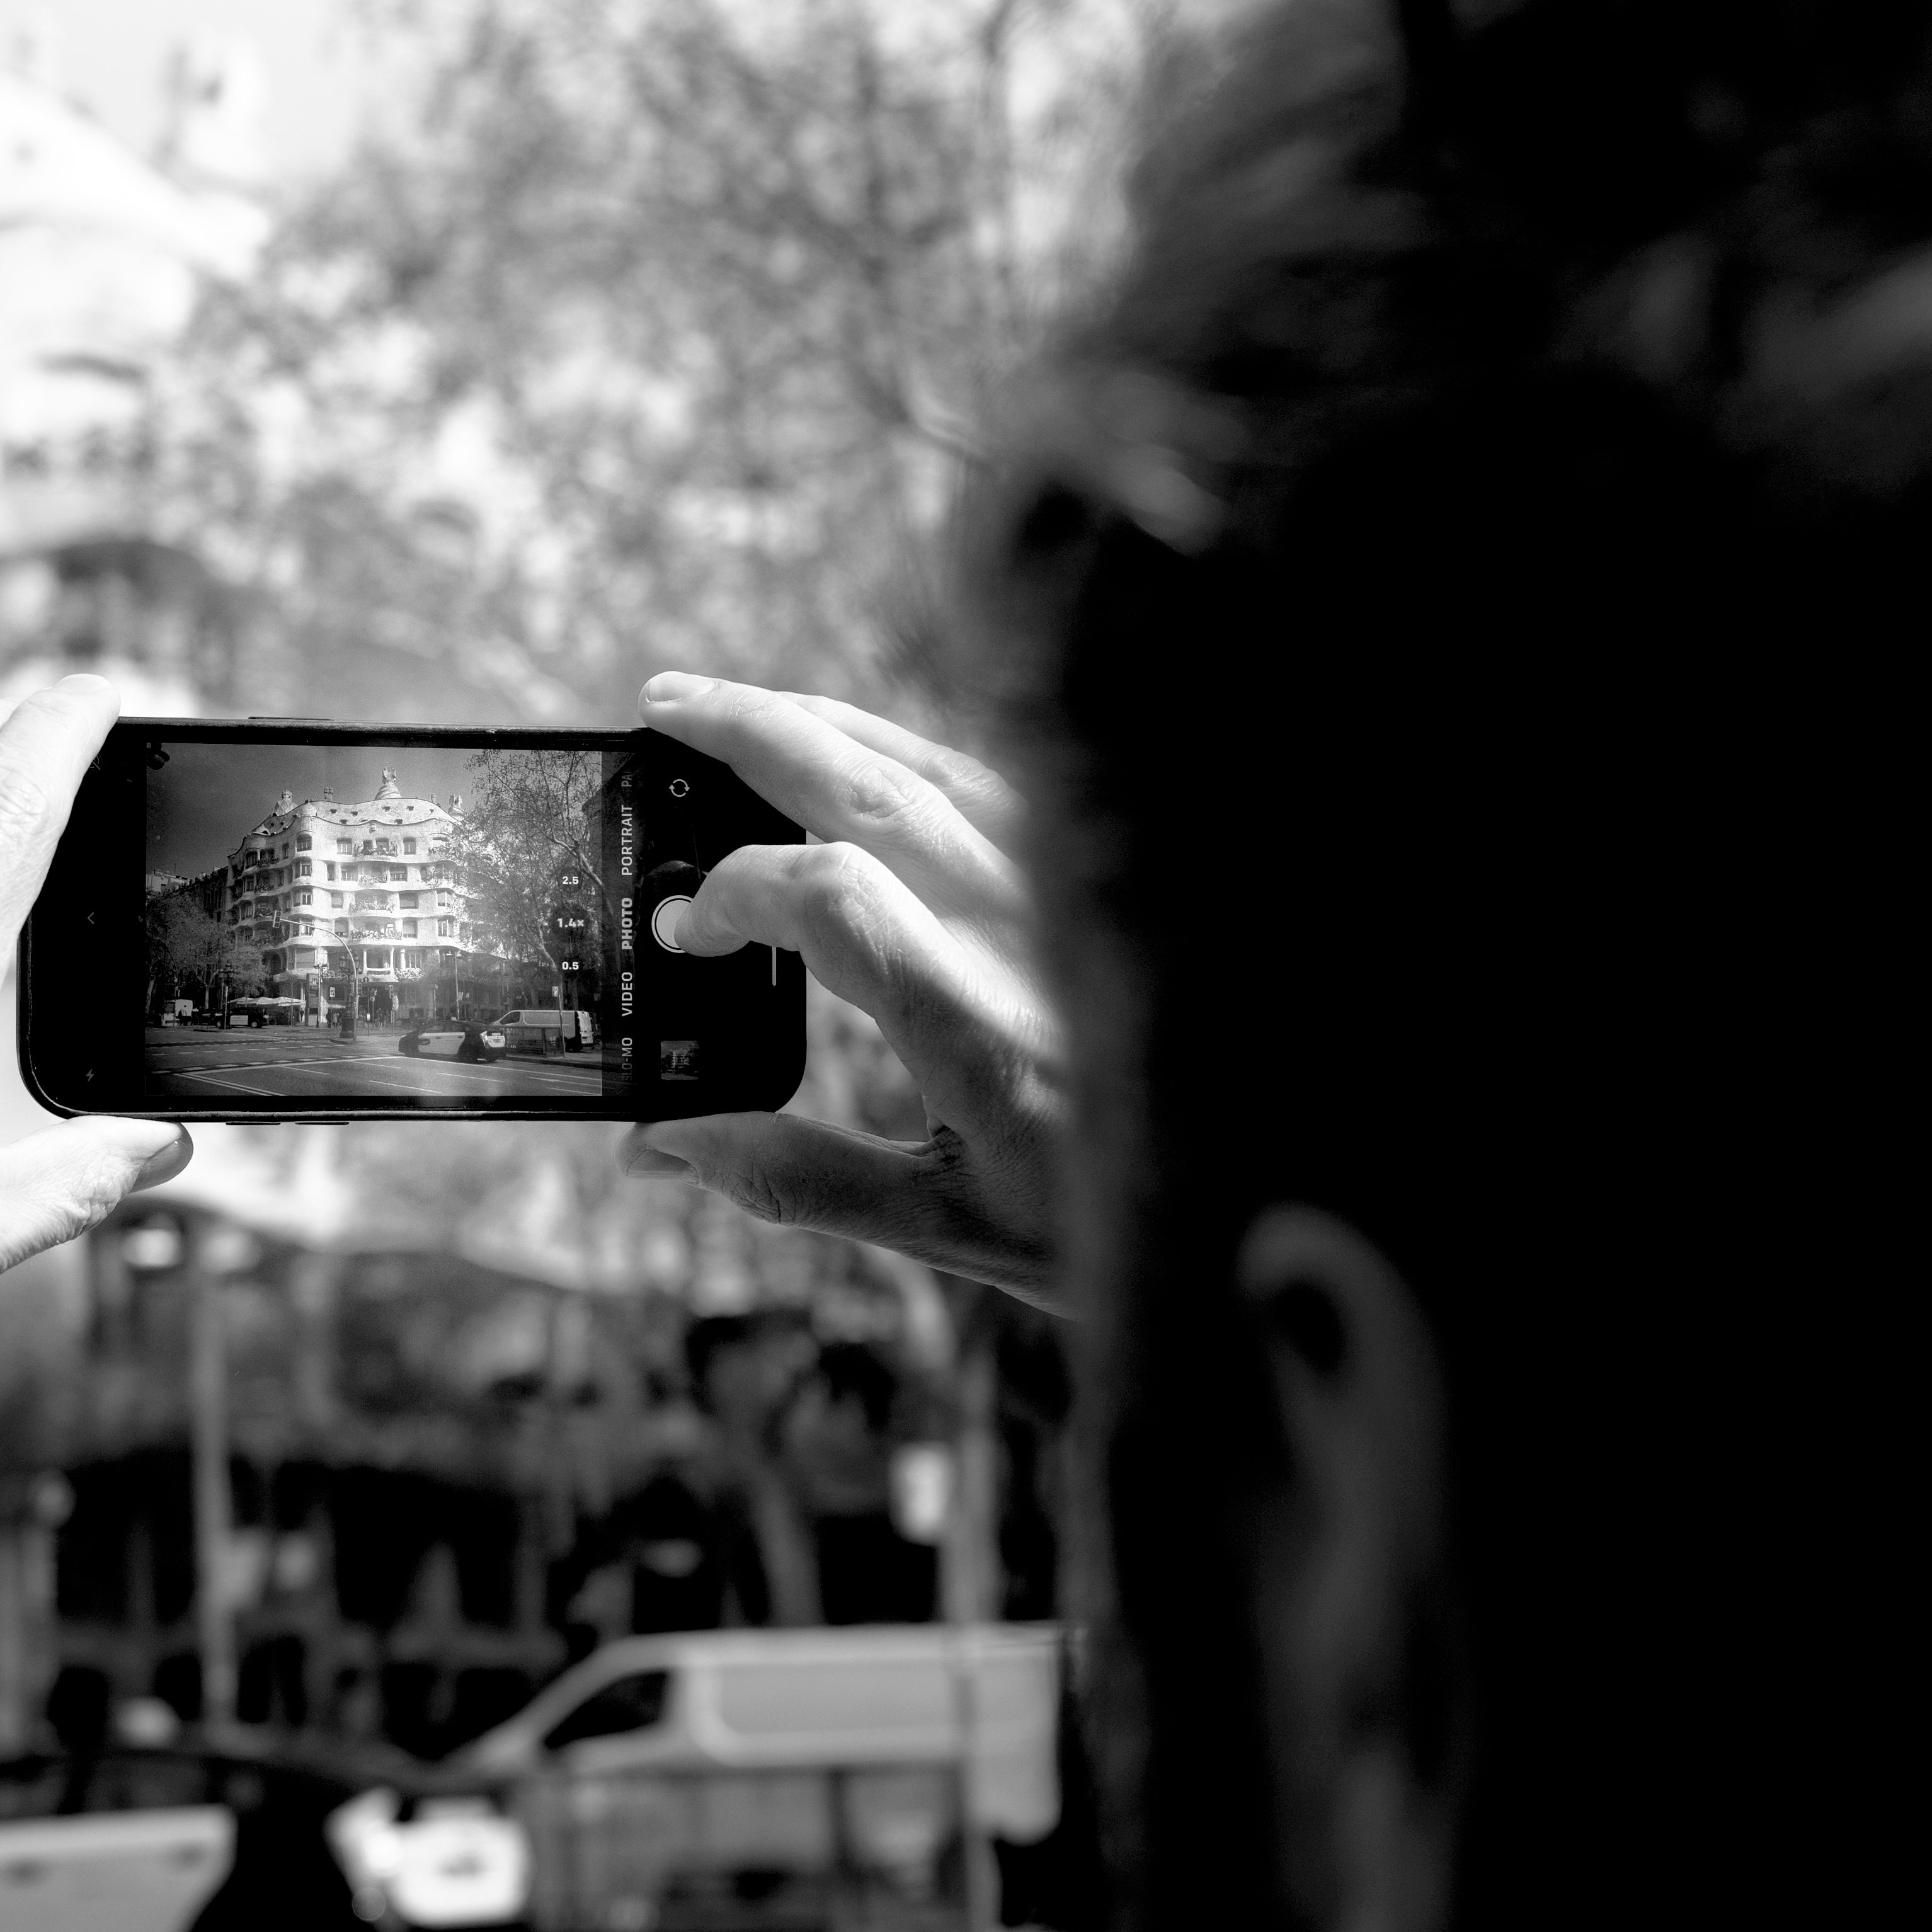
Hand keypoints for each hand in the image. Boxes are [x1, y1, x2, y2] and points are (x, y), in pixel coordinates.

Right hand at [624, 672, 1068, 1310]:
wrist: (1271, 1182)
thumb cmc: (1115, 1216)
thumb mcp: (950, 1227)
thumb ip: (800, 1177)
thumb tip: (661, 1146)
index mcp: (981, 1027)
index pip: (833, 900)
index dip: (736, 894)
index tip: (684, 929)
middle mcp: (1028, 934)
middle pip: (870, 787)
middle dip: (751, 732)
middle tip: (660, 704)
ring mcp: (1069, 888)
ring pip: (926, 760)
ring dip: (816, 721)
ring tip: (724, 705)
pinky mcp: (1097, 869)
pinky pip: (983, 776)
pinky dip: (895, 746)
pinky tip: (845, 746)